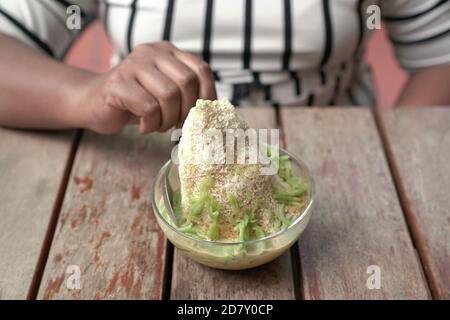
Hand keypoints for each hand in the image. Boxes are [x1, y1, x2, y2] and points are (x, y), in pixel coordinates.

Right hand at [77, 41, 216, 133]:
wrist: (96, 104)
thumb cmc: (137, 102)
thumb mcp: (167, 94)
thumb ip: (187, 95)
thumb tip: (212, 113)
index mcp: (168, 52)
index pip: (201, 70)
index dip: (207, 97)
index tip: (201, 116)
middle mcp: (152, 52)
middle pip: (187, 82)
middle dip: (186, 111)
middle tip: (176, 125)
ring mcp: (133, 64)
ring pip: (168, 95)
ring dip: (168, 120)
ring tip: (159, 125)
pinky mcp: (117, 83)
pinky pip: (148, 107)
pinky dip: (151, 125)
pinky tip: (144, 127)